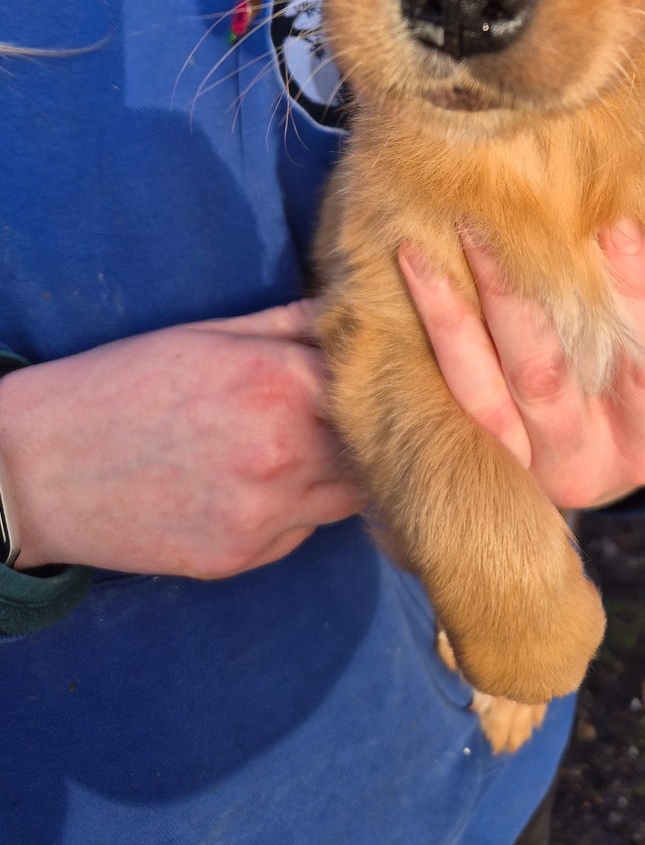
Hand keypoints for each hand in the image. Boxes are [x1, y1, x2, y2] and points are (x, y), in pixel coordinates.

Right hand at [0, 303, 358, 576]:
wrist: (39, 467)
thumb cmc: (123, 384)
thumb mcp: (210, 334)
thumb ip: (291, 325)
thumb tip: (350, 311)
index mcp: (280, 383)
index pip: (375, 384)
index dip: (379, 378)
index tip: (379, 375)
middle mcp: (283, 451)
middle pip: (373, 445)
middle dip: (369, 430)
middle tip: (353, 415)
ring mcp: (263, 514)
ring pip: (349, 497)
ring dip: (342, 473)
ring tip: (309, 448)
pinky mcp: (239, 558)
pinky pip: (301, 532)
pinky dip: (297, 510)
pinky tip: (259, 485)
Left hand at [399, 221, 644, 509]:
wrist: (573, 503)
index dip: (639, 300)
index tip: (620, 225)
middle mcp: (586, 463)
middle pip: (560, 370)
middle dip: (544, 287)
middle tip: (525, 207)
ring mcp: (524, 461)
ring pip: (502, 374)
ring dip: (484, 293)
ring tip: (468, 221)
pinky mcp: (478, 453)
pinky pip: (454, 383)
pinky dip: (438, 320)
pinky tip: (415, 258)